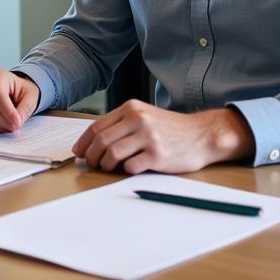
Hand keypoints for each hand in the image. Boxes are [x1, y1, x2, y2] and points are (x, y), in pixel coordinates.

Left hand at [71, 101, 254, 174]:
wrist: (200, 134)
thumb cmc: (169, 128)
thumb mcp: (144, 116)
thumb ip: (122, 124)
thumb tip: (93, 142)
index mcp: (131, 108)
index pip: (97, 126)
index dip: (84, 142)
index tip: (78, 152)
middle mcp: (138, 119)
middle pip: (101, 140)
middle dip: (91, 156)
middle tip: (91, 164)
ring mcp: (148, 136)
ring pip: (112, 153)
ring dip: (105, 165)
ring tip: (108, 168)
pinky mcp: (157, 155)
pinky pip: (131, 166)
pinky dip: (125, 170)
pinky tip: (130, 168)